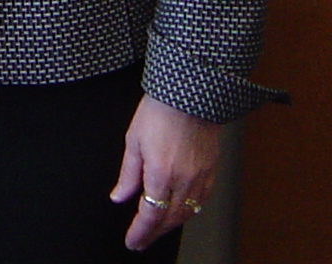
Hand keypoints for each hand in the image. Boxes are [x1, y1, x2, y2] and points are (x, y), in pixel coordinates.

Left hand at [108, 95, 218, 250]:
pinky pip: (202, 199)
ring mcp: (200, 175)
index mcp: (161, 173)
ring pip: (187, 213)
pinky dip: (190, 211)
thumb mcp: (134, 140)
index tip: (133, 241)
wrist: (190, 91)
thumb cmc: (160, 110)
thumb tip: (119, 195)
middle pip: (169, 218)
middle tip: (143, 240)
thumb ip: (128, 174)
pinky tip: (182, 211)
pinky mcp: (211, 169)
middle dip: (154, 233)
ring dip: (171, 225)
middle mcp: (183, 179)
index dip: (140, 232)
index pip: (150, 215)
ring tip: (158, 229)